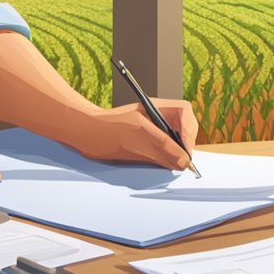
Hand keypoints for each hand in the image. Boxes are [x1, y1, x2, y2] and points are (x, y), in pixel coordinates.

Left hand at [72, 98, 199, 169]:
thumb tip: (184, 160)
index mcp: (157, 108)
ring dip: (174, 155)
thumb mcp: (139, 136)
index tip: (186, 151)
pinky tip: (159, 165)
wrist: (82, 134)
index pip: (185, 113)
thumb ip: (164, 147)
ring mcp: (150, 131)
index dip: (190, 132)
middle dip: (185, 145)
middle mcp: (156, 118)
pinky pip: (161, 152)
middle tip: (182, 162)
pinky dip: (164, 160)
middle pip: (182, 129)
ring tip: (171, 165)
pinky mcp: (143, 144)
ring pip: (173, 143)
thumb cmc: (106, 130)